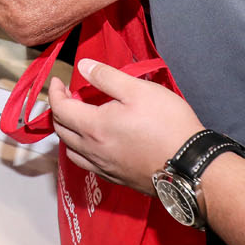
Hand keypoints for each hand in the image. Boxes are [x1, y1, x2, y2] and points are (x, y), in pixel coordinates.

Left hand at [48, 59, 203, 194]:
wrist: (190, 166)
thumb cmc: (167, 124)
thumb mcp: (138, 90)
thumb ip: (106, 77)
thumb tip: (82, 66)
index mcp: (94, 127)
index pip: (60, 109)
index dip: (54, 92)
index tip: (58, 81)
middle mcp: (93, 151)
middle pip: (61, 130)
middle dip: (58, 110)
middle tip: (67, 96)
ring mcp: (104, 168)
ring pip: (71, 151)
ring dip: (67, 132)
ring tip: (77, 118)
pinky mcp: (116, 178)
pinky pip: (86, 164)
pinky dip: (81, 150)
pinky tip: (94, 143)